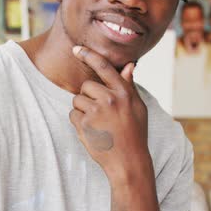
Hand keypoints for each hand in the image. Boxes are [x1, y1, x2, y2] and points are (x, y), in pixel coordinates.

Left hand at [69, 46, 150, 183]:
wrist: (128, 161)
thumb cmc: (134, 134)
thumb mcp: (138, 108)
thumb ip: (129, 86)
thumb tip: (129, 65)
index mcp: (124, 92)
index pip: (104, 67)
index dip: (89, 55)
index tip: (76, 49)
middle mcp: (110, 98)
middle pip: (86, 85)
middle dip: (88, 97)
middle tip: (100, 113)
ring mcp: (96, 111)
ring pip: (77, 100)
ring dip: (82, 110)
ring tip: (97, 124)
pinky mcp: (84, 124)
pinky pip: (72, 115)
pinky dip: (78, 123)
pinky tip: (92, 132)